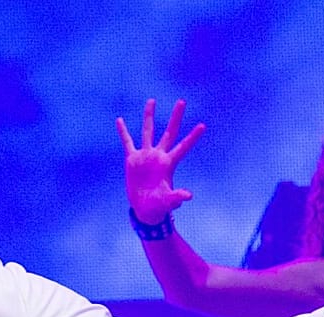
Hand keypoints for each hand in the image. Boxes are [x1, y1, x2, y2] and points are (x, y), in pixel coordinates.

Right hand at [117, 98, 205, 224]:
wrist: (145, 208)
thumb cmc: (160, 205)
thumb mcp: (168, 201)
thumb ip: (177, 197)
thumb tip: (188, 196)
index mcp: (169, 163)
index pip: (183, 147)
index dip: (192, 138)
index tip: (203, 126)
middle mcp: (158, 156)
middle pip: (169, 132)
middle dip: (175, 117)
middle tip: (182, 101)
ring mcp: (145, 155)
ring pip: (147, 131)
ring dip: (149, 116)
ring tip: (151, 101)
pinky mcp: (132, 159)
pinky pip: (127, 142)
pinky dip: (123, 132)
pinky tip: (120, 120)